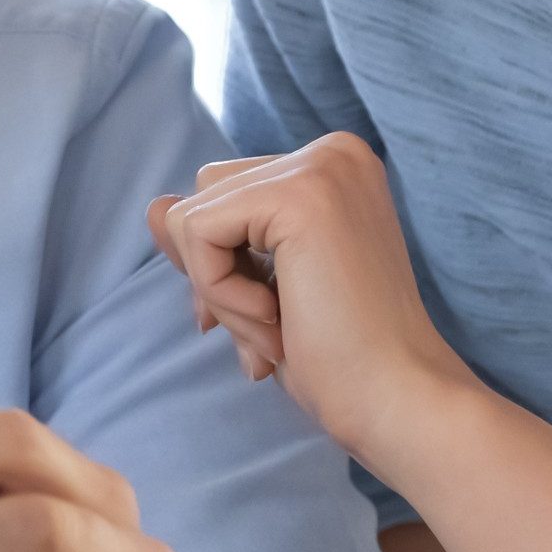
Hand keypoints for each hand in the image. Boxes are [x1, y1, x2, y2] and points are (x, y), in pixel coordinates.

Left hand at [145, 133, 477, 462]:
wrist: (396, 398)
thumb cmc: (338, 356)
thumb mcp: (259, 288)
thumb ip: (211, 241)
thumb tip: (155, 205)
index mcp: (332, 168)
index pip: (222, 195)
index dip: (221, 266)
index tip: (270, 319)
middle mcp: (332, 152)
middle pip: (202, 195)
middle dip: (215, 275)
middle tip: (275, 329)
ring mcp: (320, 166)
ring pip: (191, 217)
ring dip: (220, 293)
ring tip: (278, 330)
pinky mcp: (301, 193)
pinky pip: (198, 234)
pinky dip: (220, 294)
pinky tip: (277, 322)